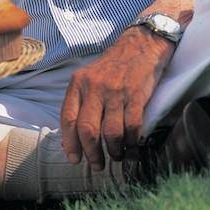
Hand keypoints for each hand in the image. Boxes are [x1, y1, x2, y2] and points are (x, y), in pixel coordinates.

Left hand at [60, 27, 173, 169]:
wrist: (141, 45)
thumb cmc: (113, 66)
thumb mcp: (89, 77)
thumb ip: (81, 102)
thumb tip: (74, 137)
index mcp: (78, 83)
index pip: (68, 118)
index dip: (70, 143)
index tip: (74, 158)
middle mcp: (95, 87)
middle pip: (87, 130)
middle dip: (91, 153)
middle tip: (97, 164)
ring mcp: (116, 91)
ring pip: (110, 132)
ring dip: (114, 151)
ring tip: (116, 156)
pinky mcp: (136, 95)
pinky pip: (132, 126)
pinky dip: (132, 141)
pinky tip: (131, 146)